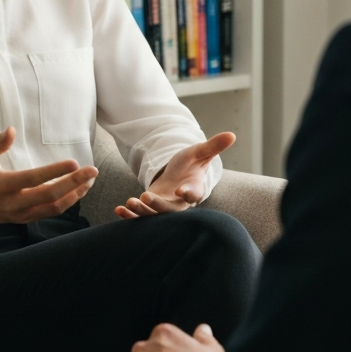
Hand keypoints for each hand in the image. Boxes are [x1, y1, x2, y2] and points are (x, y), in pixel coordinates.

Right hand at [0, 127, 97, 235]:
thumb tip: (11, 130)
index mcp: (1, 185)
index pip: (33, 178)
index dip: (55, 172)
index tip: (74, 163)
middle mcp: (12, 202)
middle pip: (49, 195)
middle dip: (74, 183)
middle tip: (92, 171)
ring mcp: (18, 214)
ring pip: (52, 207)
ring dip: (74, 194)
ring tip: (89, 181)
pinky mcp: (22, 219)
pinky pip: (48, 212)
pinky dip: (66, 203)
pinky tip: (77, 191)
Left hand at [114, 132, 234, 218]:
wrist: (178, 177)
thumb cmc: (189, 164)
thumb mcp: (199, 152)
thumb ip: (213, 146)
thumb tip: (232, 135)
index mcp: (194, 190)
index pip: (195, 194)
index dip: (189, 193)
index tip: (181, 190)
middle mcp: (180, 204)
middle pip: (170, 210)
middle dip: (157, 205)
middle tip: (145, 196)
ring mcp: (164, 209)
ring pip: (154, 216)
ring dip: (141, 212)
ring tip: (129, 202)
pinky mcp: (151, 211)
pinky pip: (141, 217)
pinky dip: (130, 216)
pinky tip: (118, 210)